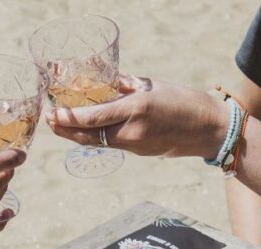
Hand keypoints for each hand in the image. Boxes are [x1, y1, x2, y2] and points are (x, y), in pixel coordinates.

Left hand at [47, 77, 228, 159]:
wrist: (209, 130)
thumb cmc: (185, 101)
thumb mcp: (154, 86)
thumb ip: (127, 86)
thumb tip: (107, 84)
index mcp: (136, 109)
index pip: (95, 117)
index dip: (71, 118)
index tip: (54, 114)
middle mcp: (133, 131)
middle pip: (91, 136)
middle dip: (67, 131)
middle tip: (50, 122)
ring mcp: (136, 145)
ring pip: (100, 142)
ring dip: (79, 136)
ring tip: (63, 128)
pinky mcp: (140, 152)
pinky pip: (114, 144)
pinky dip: (98, 138)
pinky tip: (90, 131)